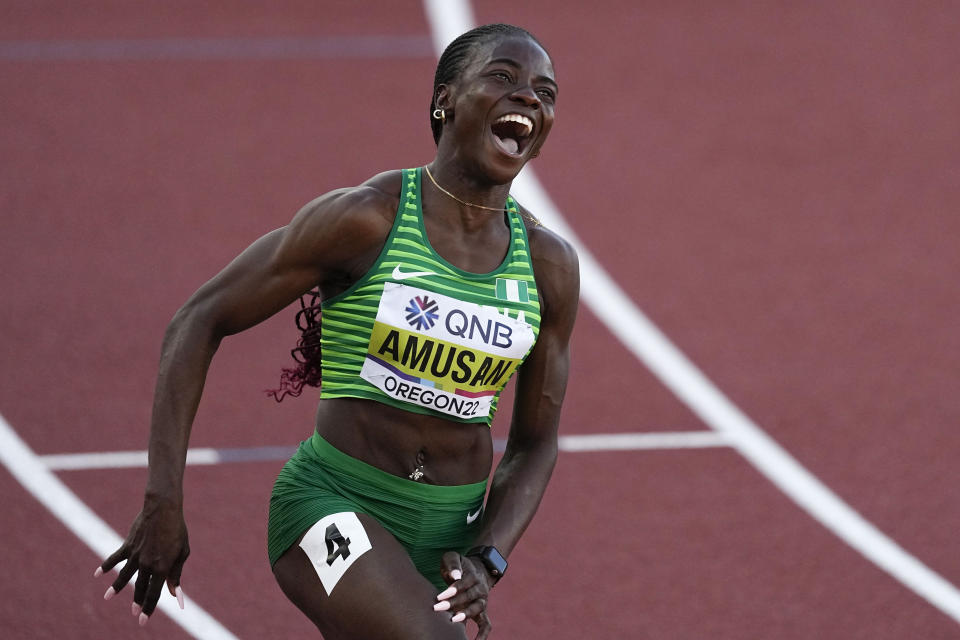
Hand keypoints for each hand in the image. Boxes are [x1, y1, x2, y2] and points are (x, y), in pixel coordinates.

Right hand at [94, 496, 188, 624]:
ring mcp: (136, 555)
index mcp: (163, 567)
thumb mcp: (182, 552)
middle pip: (140, 587)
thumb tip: (173, 594)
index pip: (155, 593)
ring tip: (107, 598)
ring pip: (124, 576)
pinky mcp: (128, 545)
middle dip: (137, 601)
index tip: (142, 620)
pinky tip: (97, 574)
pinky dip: (106, 565)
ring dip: (116, 588)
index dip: (149, 608)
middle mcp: (147, 564)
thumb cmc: (177, 530)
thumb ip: (176, 574)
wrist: (163, 509)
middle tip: (134, 613)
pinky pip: (115, 557)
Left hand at [433, 551, 493, 639]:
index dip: (453, 590)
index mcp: (473, 575)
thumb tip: (455, 576)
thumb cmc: (458, 566)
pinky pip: (486, 625)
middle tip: (437, 608)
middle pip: (469, 597)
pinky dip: (482, 635)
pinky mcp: (482, 612)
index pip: (464, 583)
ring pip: (477, 609)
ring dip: (465, 615)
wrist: (475, 571)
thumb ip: (452, 564)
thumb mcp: (453, 558)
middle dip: (453, 603)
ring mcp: (482, 601)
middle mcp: (480, 589)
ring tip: (452, 620)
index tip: (439, 596)